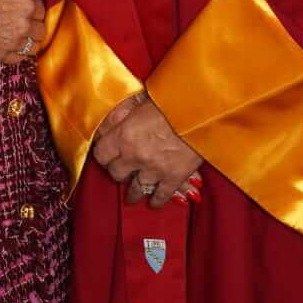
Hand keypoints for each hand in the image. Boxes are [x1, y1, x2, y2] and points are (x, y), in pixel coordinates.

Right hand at [0, 0, 45, 64]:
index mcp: (26, 5)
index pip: (41, 11)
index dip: (34, 12)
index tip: (28, 14)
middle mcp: (25, 24)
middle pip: (40, 31)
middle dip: (34, 29)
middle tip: (24, 28)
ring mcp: (14, 42)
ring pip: (33, 48)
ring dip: (28, 43)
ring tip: (17, 40)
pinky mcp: (2, 56)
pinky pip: (18, 59)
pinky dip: (16, 55)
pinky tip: (9, 49)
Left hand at [94, 93, 201, 208]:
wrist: (201, 110)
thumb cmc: (170, 100)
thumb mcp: (137, 100)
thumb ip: (118, 114)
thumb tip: (104, 125)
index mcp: (124, 134)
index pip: (101, 154)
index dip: (103, 154)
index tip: (107, 155)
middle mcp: (135, 155)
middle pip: (116, 173)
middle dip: (118, 171)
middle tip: (122, 171)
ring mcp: (155, 169)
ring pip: (136, 189)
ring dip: (133, 192)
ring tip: (132, 196)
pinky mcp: (174, 177)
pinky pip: (160, 195)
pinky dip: (156, 200)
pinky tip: (153, 202)